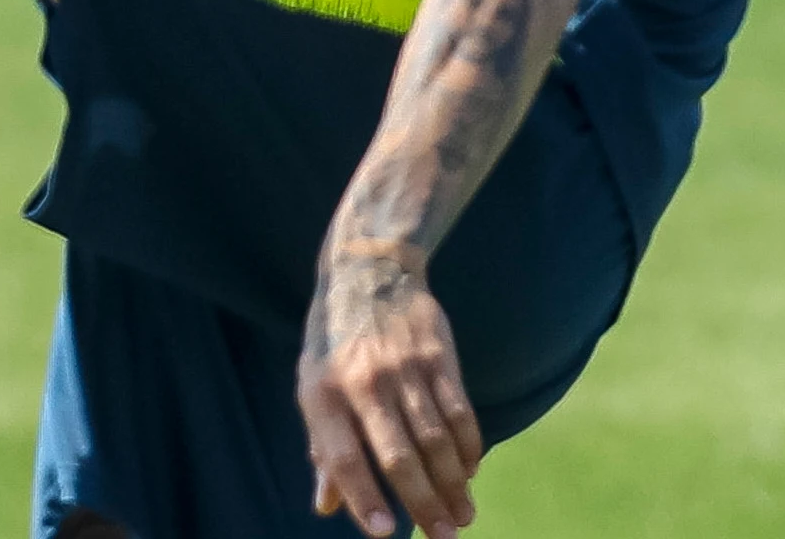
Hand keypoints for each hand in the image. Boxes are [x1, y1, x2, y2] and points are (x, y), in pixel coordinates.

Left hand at [299, 251, 483, 538]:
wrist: (367, 273)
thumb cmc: (333, 344)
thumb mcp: (313, 387)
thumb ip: (323, 447)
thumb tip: (326, 505)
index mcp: (322, 394)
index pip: (342, 457)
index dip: (362, 497)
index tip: (385, 534)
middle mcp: (362, 382)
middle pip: (397, 456)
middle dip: (423, 503)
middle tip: (443, 538)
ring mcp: (403, 369)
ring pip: (435, 440)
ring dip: (454, 484)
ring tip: (463, 516)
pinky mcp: (438, 357)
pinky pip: (459, 413)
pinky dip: (468, 448)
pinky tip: (471, 472)